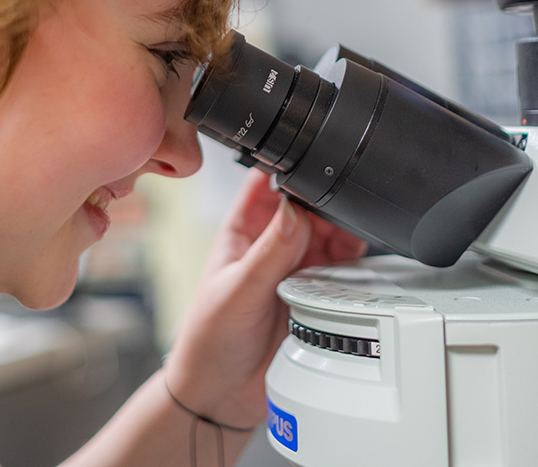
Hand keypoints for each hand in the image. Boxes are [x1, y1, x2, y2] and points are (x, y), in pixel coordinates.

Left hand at [163, 169, 365, 428]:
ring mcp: (295, 270)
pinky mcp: (315, 296)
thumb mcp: (237, 290)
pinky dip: (354, 266)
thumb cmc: (210, 338)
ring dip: (342, 235)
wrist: (222, 396)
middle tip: (339, 215)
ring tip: (348, 243)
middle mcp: (271, 245)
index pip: (267, 186)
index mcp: (242, 230)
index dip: (288, 172)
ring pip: (329, 237)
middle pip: (307, 208)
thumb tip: (294, 211)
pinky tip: (355, 267)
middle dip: (325, 206)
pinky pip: (342, 272)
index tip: (310, 170)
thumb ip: (268, 253)